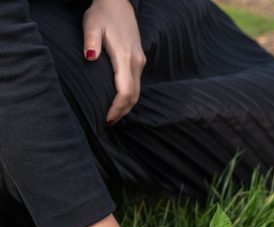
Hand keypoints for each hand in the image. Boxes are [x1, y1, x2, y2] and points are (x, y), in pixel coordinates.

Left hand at [83, 0, 145, 124]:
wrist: (119, 2)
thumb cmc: (103, 13)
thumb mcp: (92, 23)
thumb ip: (90, 40)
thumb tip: (89, 57)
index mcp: (125, 58)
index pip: (125, 92)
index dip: (117, 108)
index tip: (107, 119)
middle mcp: (136, 63)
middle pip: (133, 97)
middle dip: (121, 112)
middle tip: (107, 123)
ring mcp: (140, 63)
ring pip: (136, 93)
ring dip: (126, 107)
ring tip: (112, 116)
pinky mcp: (139, 62)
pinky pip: (135, 85)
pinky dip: (128, 97)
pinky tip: (118, 102)